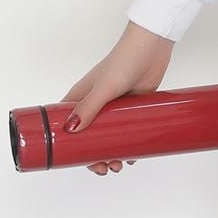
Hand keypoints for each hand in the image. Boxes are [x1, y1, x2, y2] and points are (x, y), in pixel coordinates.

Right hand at [61, 21, 175, 175]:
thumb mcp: (103, 89)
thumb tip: (71, 131)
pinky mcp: (132, 108)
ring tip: (120, 166)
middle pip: (88, 137)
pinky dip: (128, 144)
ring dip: (112, 153)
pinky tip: (134, 156)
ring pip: (108, 136)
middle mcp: (94, 103)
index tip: (77, 161)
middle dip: (94, 156)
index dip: (69, 145)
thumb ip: (88, 108)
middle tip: (105, 169)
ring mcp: (113, 107)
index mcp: (79, 97)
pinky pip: (127, 130)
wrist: (151, 48)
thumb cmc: (123, 62)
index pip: (66, 125)